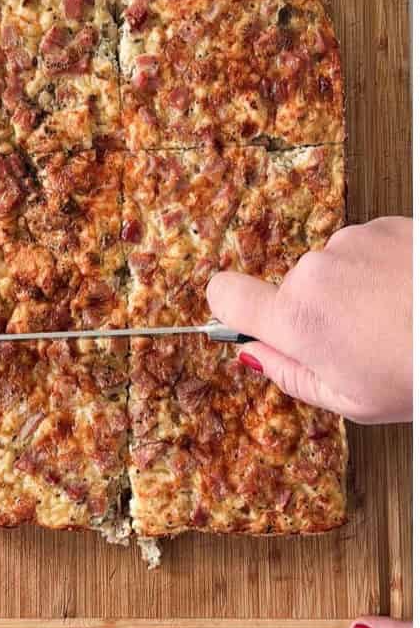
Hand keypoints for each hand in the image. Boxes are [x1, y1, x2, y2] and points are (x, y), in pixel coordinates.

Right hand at [206, 217, 411, 424]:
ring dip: (355, 290)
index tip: (249, 322)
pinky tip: (410, 295)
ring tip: (397, 319)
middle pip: (291, 289)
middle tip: (361, 342)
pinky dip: (384, 269)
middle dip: (317, 312)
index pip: (225, 294)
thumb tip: (254, 356)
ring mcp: (351, 243)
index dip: (232, 308)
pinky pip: (366, 250)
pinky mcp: (387, 226)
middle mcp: (315, 271)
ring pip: (332, 269)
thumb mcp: (353, 401)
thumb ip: (290, 376)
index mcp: (298, 319)